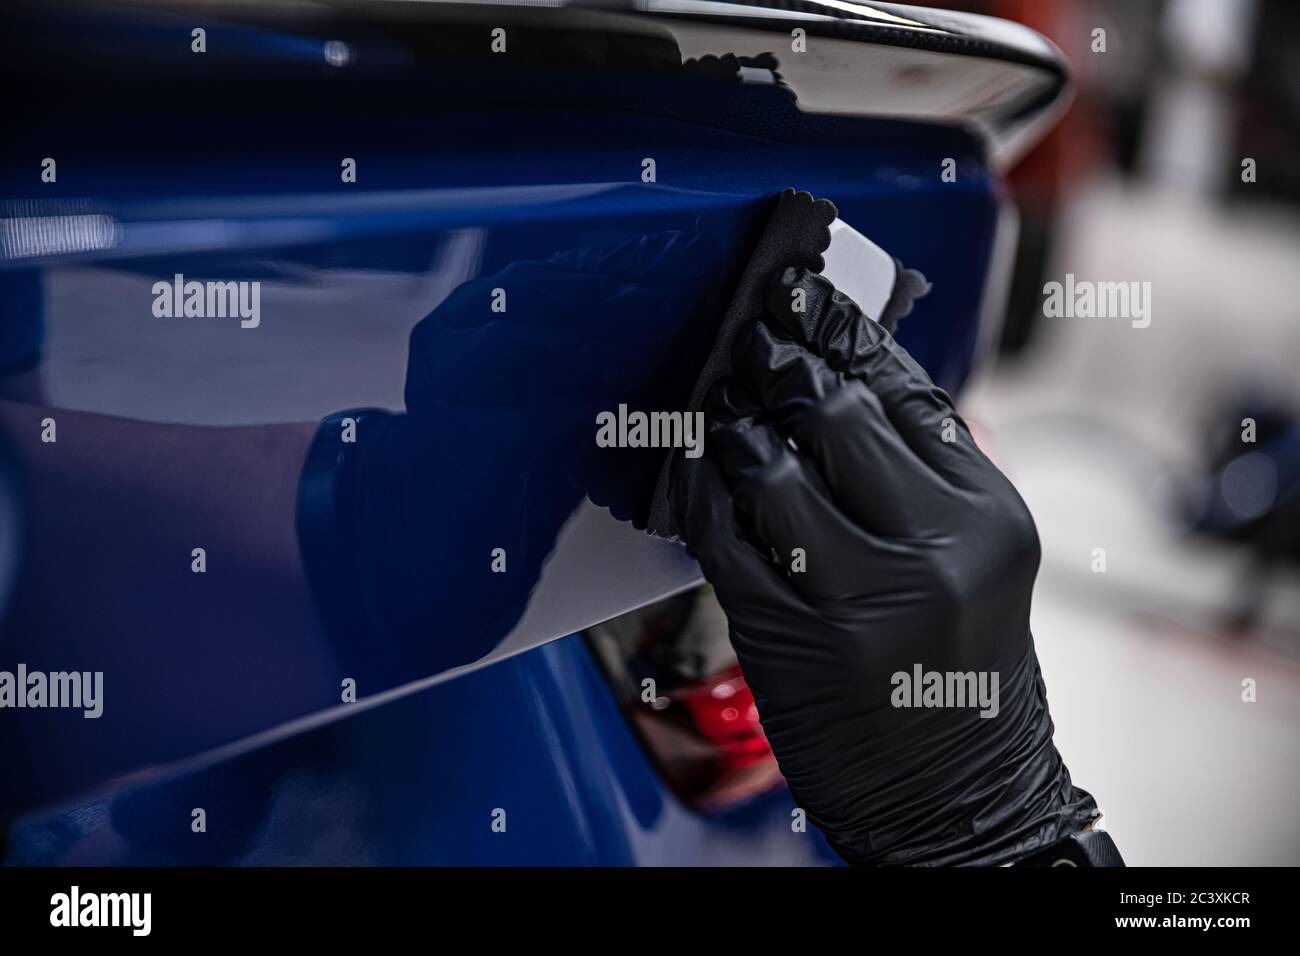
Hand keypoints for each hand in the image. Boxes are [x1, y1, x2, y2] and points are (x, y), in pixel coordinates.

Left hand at [670, 267, 1097, 864]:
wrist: (962, 801)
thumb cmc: (965, 678)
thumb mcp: (983, 564)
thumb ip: (935, 472)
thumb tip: (862, 378)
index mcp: (989, 519)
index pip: (908, 391)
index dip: (846, 334)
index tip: (807, 299)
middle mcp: (933, 551)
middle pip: (836, 415)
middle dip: (783, 366)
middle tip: (754, 340)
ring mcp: (858, 598)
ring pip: (771, 469)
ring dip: (734, 426)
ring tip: (722, 407)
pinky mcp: (790, 637)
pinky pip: (725, 538)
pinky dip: (701, 491)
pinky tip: (695, 466)